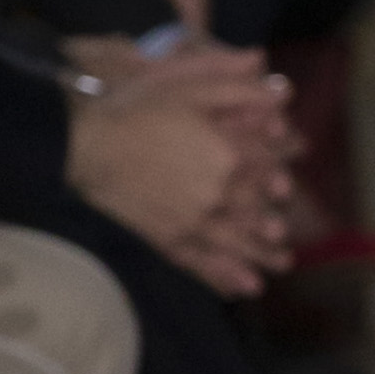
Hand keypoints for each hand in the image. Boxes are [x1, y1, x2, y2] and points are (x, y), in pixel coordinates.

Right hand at [65, 43, 297, 292]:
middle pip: (258, 213)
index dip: (280, 178)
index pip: (268, 169)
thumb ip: (239, 87)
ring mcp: (194, 220)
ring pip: (238, 242)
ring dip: (262, 256)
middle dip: (274, 225)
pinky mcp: (168, 237)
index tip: (286, 188)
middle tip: (285, 238)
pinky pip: (204, 262)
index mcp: (230, 155)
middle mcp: (219, 193)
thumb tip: (283, 90)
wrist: (87, 142)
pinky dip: (226, 276)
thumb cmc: (137, 109)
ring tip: (281, 265)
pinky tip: (243, 288)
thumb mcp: (191, 85)